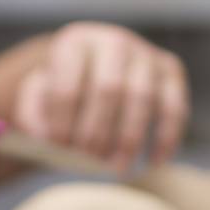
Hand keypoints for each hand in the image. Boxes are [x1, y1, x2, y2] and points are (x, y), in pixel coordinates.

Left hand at [9, 22, 188, 172]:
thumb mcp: (39, 95)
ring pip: (143, 97)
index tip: (59, 148)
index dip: (63, 121)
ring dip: (129, 139)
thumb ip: (35, 115)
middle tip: (89, 160)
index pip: (68, 84)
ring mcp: (145, 53)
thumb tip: (49, 141)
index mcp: (74, 42)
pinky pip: (174, 105)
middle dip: (97, 131)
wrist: (95, 66)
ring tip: (117, 168)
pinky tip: (155, 161)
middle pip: (109, 89)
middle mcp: (113, 41)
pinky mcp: (170, 69)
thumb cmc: (65, 89)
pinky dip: (167, 136)